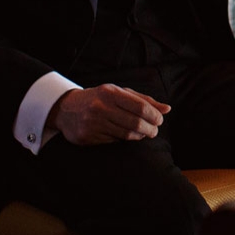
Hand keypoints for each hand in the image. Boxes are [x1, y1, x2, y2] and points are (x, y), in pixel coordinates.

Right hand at [47, 84, 169, 145]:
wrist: (66, 108)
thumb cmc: (100, 98)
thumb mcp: (120, 93)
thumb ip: (144, 100)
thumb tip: (167, 109)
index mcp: (110, 93)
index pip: (140, 107)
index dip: (154, 116)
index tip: (160, 120)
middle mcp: (100, 107)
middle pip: (135, 123)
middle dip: (150, 129)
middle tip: (154, 131)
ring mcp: (92, 123)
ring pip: (125, 134)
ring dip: (139, 136)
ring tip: (143, 133)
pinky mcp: (87, 137)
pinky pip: (113, 141)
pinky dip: (123, 139)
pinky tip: (126, 135)